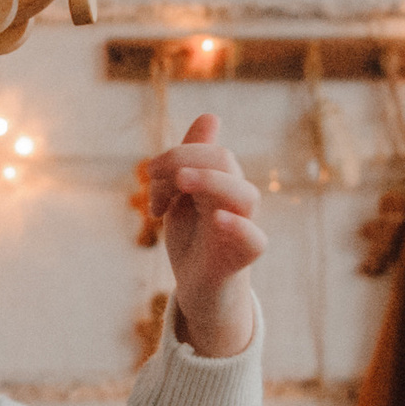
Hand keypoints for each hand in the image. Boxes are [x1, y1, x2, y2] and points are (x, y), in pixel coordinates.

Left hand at [137, 114, 263, 358]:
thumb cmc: (194, 240)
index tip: (150, 177)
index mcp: (221, 182)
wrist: (199, 289)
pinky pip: (255, 241)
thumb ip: (190, 159)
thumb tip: (211, 116)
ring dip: (211, 182)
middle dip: (184, 160)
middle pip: (224, 162)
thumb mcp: (184, 196)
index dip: (176, 155)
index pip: (208, 150)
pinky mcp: (240, 258)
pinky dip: (238, 228)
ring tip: (181, 183)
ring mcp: (241, 228)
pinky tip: (217, 219)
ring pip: (246, 196)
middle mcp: (234, 200)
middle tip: (152, 175)